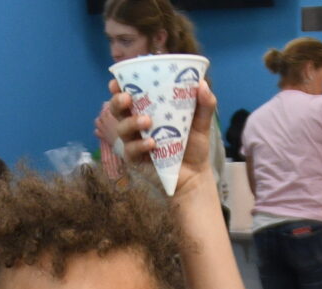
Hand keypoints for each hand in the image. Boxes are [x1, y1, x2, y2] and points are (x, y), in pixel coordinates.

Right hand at [104, 79, 218, 198]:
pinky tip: (152, 144)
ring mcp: (135, 142)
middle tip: (128, 98)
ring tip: (147, 121)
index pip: (128, 95)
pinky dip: (140, 145)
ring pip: (122, 130)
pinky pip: (131, 151)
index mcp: (148, 110)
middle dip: (118, 102)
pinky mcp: (137, 160)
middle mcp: (137, 125)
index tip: (117, 82)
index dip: (119, 87)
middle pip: (117, 110)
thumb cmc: (193, 145)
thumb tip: (202, 83)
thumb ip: (204, 103)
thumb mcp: (201, 122)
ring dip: (131, 122)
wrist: (196, 174)